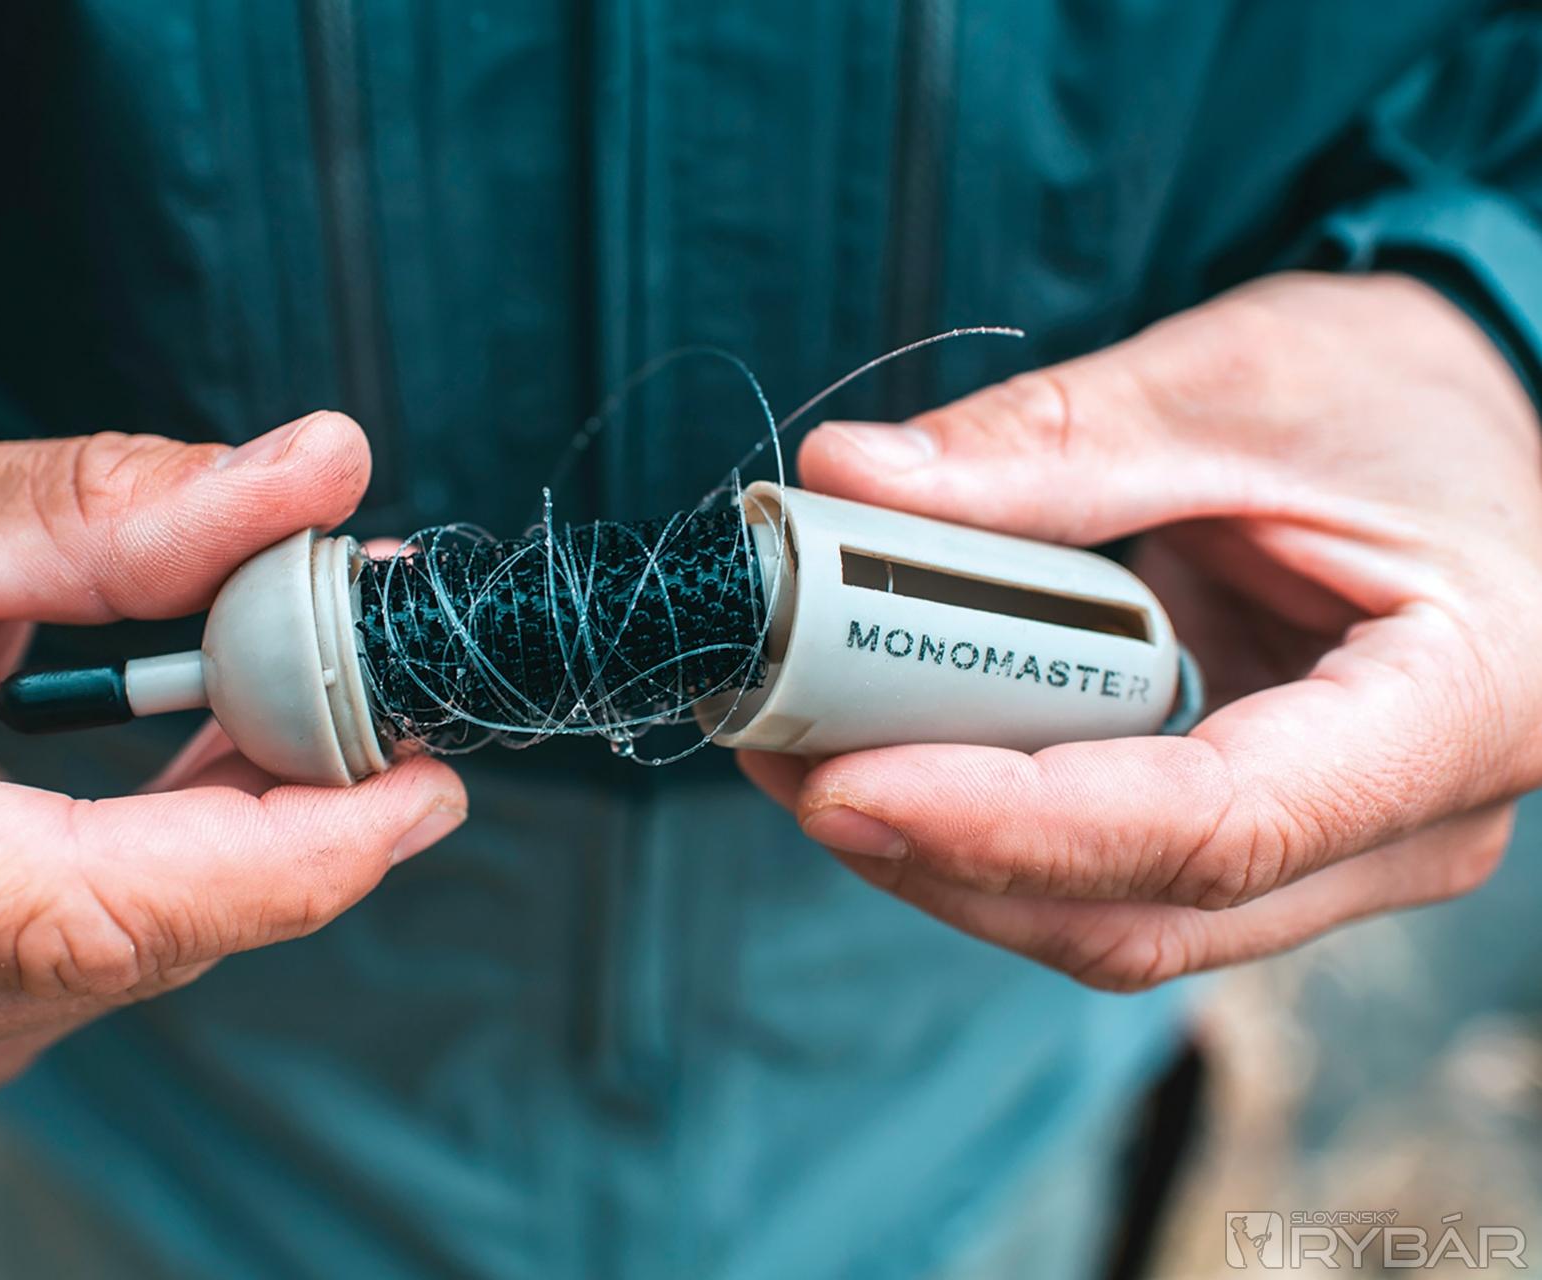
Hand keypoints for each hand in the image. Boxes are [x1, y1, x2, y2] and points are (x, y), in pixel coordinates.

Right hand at [0, 413, 465, 1125]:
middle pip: (114, 951)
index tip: (415, 787)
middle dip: (279, 834)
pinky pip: (81, 987)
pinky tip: (181, 798)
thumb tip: (315, 474)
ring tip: (258, 722)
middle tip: (367, 709)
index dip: (277, 857)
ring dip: (226, 856)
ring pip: (116, 976)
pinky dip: (164, 890)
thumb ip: (106, 510)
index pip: (72, 909)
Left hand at [752, 272, 1541, 989]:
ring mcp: (1342, 856)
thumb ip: (1050, 445)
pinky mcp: (1267, 843)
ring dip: (941, 853)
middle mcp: (1414, 828)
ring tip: (800, 751)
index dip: (1011, 823)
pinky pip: (1109, 876)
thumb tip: (848, 480)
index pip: (1213, 824)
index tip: (843, 784)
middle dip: (937, 851)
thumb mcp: (1236, 381)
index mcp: (1458, 707)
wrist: (1485, 428)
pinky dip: (987, 829)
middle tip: (779, 755)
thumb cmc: (1400, 392)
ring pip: (1112, 920)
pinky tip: (886, 756)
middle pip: (1142, 911)